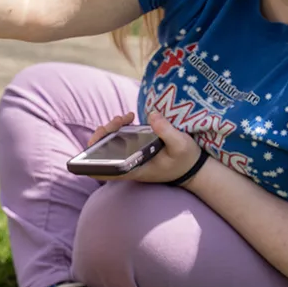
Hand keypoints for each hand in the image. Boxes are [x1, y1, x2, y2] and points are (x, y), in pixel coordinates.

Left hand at [89, 111, 204, 184]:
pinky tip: (128, 118)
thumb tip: (152, 115)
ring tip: (123, 117)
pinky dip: (121, 129)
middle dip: (103, 136)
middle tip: (114, 122)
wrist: (194, 168)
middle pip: (105, 154)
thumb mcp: (181, 145)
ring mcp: (133, 157)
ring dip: (112, 130)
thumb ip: (167, 131)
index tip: (95, 144)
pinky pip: (121, 140)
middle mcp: (130, 165)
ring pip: (111, 146)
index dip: (93, 161)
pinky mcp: (137, 149)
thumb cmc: (186, 159)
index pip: (107, 171)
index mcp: (136, 169)